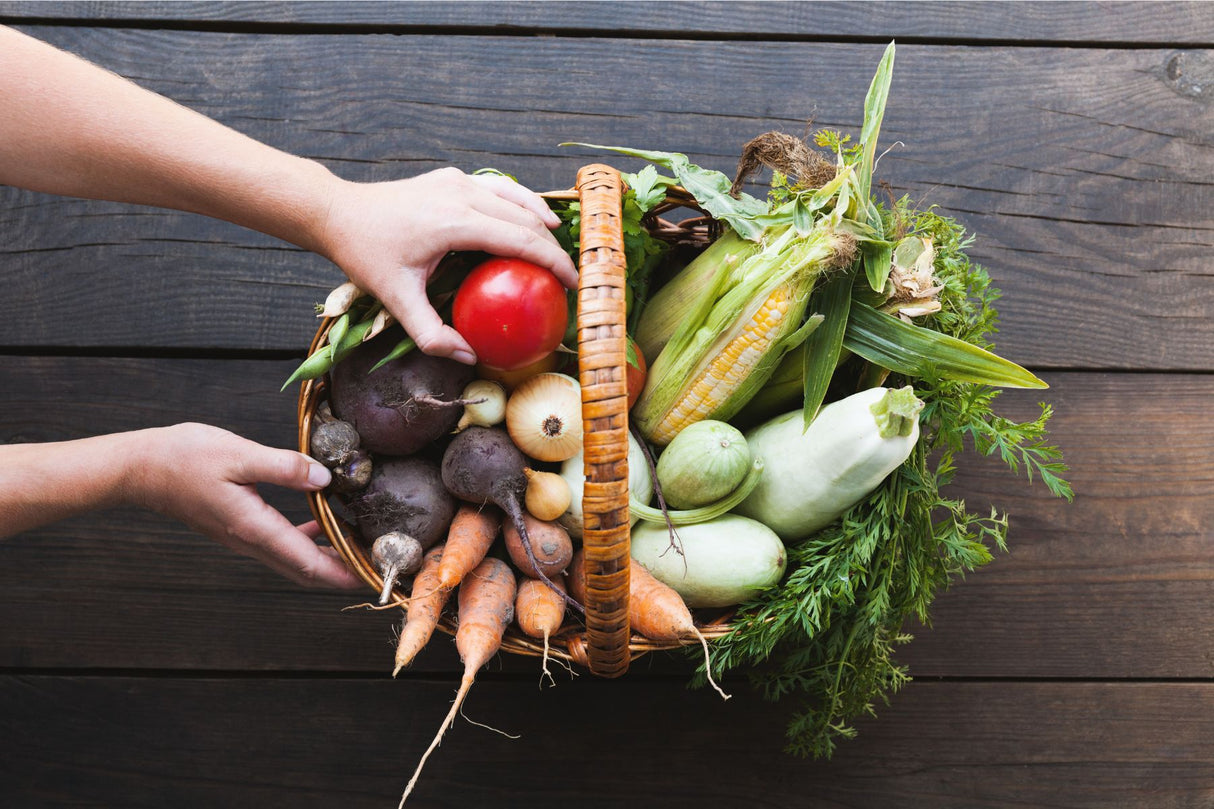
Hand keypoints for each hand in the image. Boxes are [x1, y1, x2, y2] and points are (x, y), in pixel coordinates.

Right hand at [129, 423, 362, 589]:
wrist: (140, 468)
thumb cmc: (184, 459)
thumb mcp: (239, 455)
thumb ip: (284, 468)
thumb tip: (324, 479)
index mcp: (254, 528)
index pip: (309, 563)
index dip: (345, 573)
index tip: (374, 577)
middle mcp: (250, 541)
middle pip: (305, 571)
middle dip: (344, 574)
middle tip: (377, 568)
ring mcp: (243, 537)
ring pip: (294, 560)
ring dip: (328, 560)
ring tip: (359, 549)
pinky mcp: (238, 527)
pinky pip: (281, 545)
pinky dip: (307, 542)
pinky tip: (321, 523)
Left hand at [318, 167, 577, 363]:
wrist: (338, 213)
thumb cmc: (366, 255)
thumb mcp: (396, 300)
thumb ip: (432, 334)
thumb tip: (469, 356)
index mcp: (455, 222)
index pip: (521, 239)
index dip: (553, 262)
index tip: (572, 285)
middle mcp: (462, 194)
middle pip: (526, 219)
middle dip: (554, 248)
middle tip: (568, 279)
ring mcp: (458, 181)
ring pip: (518, 199)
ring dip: (542, 225)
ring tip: (558, 252)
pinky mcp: (453, 178)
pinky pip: (501, 189)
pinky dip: (523, 204)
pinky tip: (536, 219)